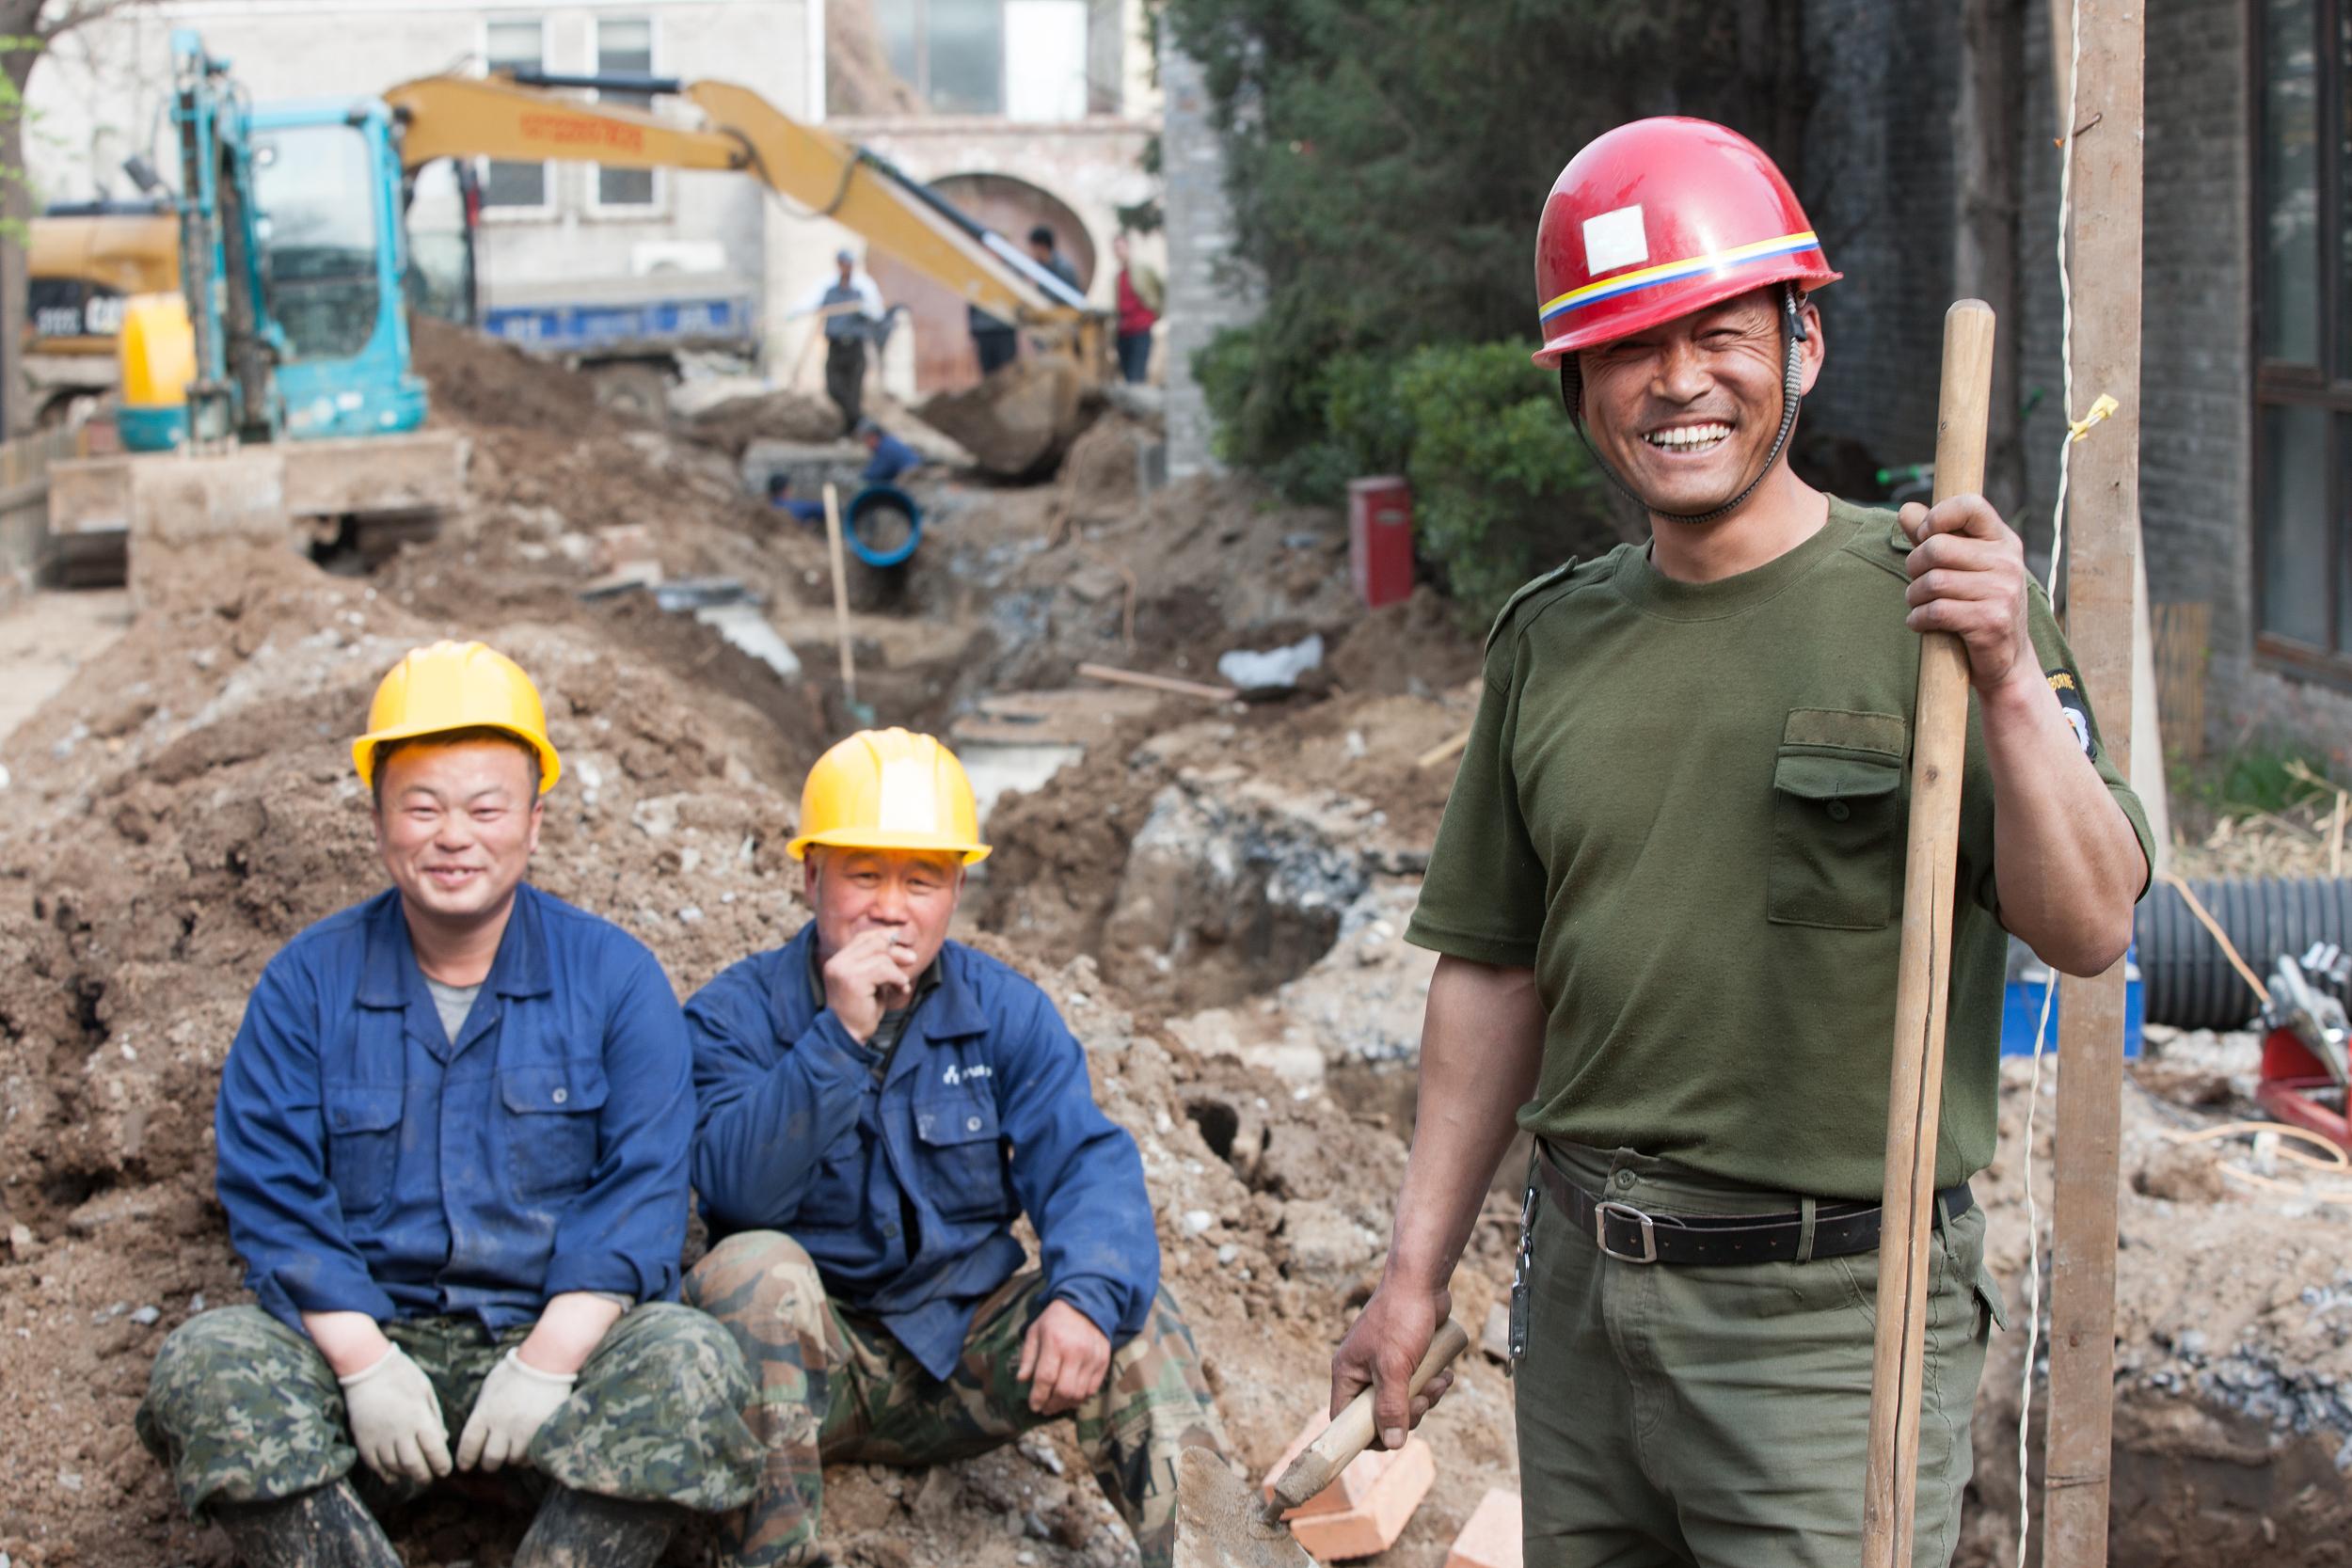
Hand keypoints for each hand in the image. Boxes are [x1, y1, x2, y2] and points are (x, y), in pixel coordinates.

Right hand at [338, 1344, 452, 1486]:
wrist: (366, 1367)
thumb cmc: (401, 1375)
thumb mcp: (425, 1390)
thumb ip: (434, 1416)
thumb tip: (442, 1439)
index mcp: (418, 1417)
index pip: (434, 1450)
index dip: (441, 1464)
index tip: (445, 1470)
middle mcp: (399, 1431)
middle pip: (414, 1464)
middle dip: (424, 1476)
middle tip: (429, 1478)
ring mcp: (379, 1437)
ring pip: (394, 1467)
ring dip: (406, 1475)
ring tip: (413, 1475)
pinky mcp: (363, 1440)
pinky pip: (374, 1464)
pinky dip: (385, 1474)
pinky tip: (393, 1476)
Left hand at [456, 1349, 576, 1471]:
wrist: (546, 1360)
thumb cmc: (515, 1371)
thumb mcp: (490, 1387)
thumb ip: (482, 1409)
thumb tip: (477, 1429)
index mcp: (485, 1412)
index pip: (469, 1445)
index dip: (466, 1459)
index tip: (466, 1465)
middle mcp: (502, 1424)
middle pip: (491, 1459)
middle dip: (489, 1463)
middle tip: (491, 1462)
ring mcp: (523, 1429)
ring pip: (513, 1460)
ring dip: (512, 1458)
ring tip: (513, 1451)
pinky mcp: (542, 1431)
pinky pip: (533, 1455)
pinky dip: (529, 1456)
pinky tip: (528, 1448)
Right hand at [822, 929, 921, 1041]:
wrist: (847, 1036)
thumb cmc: (861, 1012)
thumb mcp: (871, 982)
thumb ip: (879, 964)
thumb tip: (899, 940)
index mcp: (838, 961)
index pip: (863, 937)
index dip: (885, 936)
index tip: (902, 940)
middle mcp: (837, 962)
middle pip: (873, 942)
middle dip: (896, 949)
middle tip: (912, 959)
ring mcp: (843, 970)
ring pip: (881, 956)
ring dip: (897, 970)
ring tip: (902, 985)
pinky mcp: (852, 980)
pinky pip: (884, 969)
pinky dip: (898, 978)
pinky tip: (901, 989)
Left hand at [1018, 1300, 1111, 1415]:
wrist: (1086, 1303)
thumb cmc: (1055, 1320)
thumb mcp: (1035, 1332)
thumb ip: (1028, 1357)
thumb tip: (1022, 1380)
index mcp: (1055, 1343)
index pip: (1046, 1378)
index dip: (1038, 1397)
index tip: (1034, 1406)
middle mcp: (1075, 1351)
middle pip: (1064, 1390)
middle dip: (1052, 1405)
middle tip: (1045, 1408)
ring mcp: (1092, 1357)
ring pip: (1079, 1394)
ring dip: (1066, 1404)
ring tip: (1056, 1404)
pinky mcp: (1103, 1361)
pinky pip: (1092, 1389)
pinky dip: (1081, 1398)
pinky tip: (1071, 1397)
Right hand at [1329, 1280, 1454, 1450]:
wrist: (1422, 1281)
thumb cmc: (1401, 1317)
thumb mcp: (1394, 1367)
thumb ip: (1391, 1406)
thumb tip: (1393, 1444)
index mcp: (1347, 1372)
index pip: (1345, 1419)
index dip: (1366, 1435)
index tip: (1393, 1437)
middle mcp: (1362, 1370)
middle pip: (1379, 1414)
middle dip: (1407, 1412)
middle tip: (1423, 1399)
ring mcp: (1384, 1364)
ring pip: (1402, 1401)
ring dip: (1424, 1398)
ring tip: (1439, 1381)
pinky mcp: (1405, 1358)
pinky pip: (1415, 1386)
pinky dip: (1431, 1385)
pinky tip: (1444, 1374)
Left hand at [1899, 496, 2037, 696]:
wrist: (2007, 662)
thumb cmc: (1978, 607)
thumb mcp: (1962, 567)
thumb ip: (1934, 537)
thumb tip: (1906, 510)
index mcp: (2003, 541)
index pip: (1970, 506)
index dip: (1936, 518)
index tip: (1924, 537)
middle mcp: (2008, 562)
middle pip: (1937, 547)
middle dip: (1914, 566)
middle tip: (1917, 581)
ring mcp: (2003, 592)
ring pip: (1933, 582)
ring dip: (1914, 597)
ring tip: (1919, 605)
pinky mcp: (1991, 621)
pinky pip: (1936, 611)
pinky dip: (1918, 619)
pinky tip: (1920, 623)